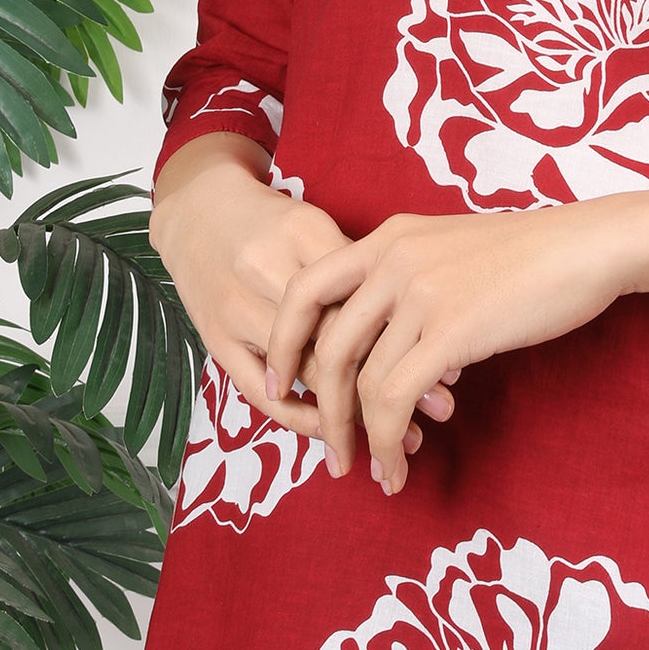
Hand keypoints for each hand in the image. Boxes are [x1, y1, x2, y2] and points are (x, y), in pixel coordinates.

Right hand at [149, 134, 459, 458]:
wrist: (196, 211)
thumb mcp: (321, 229)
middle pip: (340, 337)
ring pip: (306, 370)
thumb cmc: (275, 223)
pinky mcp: (214, 337)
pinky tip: (336, 433)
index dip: (412, 337)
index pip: (366, 297)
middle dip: (394, 380)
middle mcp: (266, 269)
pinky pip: (258, 391)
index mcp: (303, 234)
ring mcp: (236, 306)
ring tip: (400, 438)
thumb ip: (365, 269)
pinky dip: (300, 418)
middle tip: (439, 411)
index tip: (452, 370)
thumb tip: (431, 320)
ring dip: (356, 412)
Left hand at [261, 198, 637, 492]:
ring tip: (376, 471)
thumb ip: (412, 288)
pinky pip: (396, 398)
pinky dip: (390, 441)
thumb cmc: (534, 257)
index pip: (306, 288)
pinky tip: (400, 464)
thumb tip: (395, 352)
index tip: (281, 386)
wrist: (589, 245)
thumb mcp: (453, 253)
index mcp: (388, 238)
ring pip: (361, 382)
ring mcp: (420, 292)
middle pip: (326, 347)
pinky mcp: (451, 328)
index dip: (283, 342)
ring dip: (362, 438)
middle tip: (332, 452)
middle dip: (321, 410)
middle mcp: (392, 259)